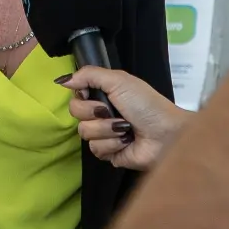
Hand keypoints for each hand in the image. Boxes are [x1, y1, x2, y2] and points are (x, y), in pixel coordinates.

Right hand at [58, 66, 191, 170]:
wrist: (165, 134)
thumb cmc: (146, 103)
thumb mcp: (119, 80)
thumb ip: (89, 75)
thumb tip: (62, 80)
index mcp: (105, 94)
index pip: (77, 95)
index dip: (82, 95)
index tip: (92, 94)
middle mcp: (101, 113)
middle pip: (76, 113)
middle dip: (94, 111)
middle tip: (111, 111)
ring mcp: (104, 134)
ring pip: (85, 132)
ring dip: (106, 129)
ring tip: (125, 128)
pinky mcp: (109, 154)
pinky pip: (96, 149)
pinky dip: (112, 143)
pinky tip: (126, 141)